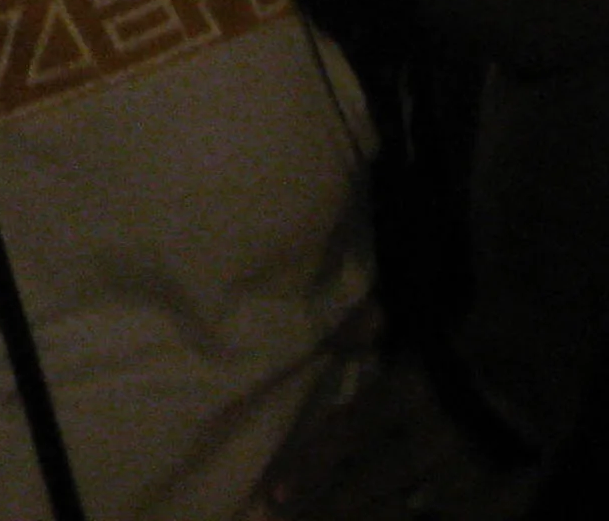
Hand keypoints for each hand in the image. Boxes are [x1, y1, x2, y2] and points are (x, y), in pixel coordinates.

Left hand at [246, 350, 541, 520]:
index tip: (274, 493)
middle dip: (326, 508)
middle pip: (369, 484)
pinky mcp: (500, 492)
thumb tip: (330, 344)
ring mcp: (470, 471)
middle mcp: (437, 437)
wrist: (543, 359)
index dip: (308, 467)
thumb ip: (366, 325)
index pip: (346, 436)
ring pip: (406, 511)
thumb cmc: (464, 332)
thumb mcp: (414, 316)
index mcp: (411, 390)